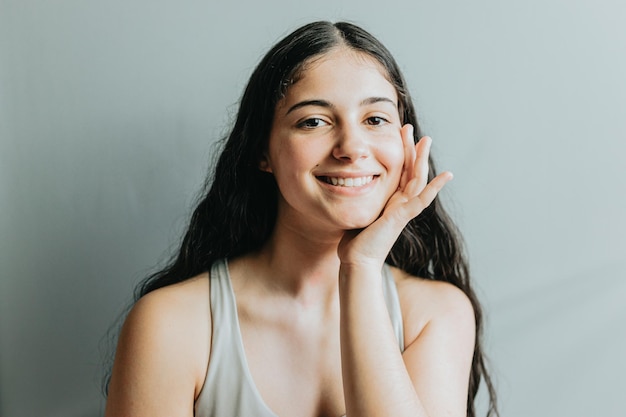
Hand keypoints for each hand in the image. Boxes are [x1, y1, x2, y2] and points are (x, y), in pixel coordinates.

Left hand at [338, 124, 452, 267]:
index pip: (398, 171)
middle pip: (410, 170)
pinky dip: (434, 188)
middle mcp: (399, 203)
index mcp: (389, 200)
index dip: (400, 152)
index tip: (397, 133)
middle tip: (410, 128)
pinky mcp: (402, 217)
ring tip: (426, 140)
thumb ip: (357, 197)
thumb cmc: (354, 240)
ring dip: (422, 159)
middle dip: (411, 148)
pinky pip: (421, 200)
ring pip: (417, 179)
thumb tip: (344, 184)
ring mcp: (403, 210)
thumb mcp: (356, 210)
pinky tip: (446, 176)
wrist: (357, 260)